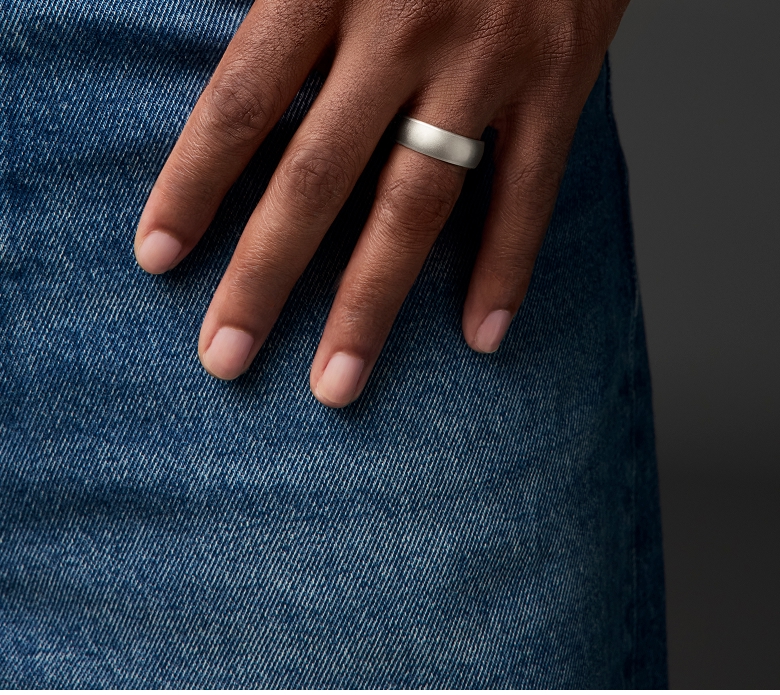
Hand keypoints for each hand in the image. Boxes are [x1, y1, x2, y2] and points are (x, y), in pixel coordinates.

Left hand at [134, 0, 627, 406]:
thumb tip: (233, 85)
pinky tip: (480, 337)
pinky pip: (529, 194)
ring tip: (338, 384)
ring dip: (371, 305)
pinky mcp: (560, 81)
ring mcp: (487, 60)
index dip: (194, 187)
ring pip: (415, 206)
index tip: (160, 260)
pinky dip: (505, 270)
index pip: (241, 103)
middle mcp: (403, 25)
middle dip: (266, 278)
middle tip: (226, 358)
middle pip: (317, 178)